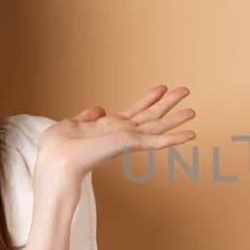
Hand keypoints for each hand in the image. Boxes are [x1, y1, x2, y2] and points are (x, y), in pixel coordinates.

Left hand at [36, 84, 197, 186]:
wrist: (56, 161)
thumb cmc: (57, 148)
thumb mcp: (71, 124)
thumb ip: (87, 117)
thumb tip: (99, 109)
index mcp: (108, 128)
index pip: (134, 112)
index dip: (148, 99)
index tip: (162, 88)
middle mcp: (121, 134)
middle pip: (150, 116)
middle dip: (168, 103)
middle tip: (185, 90)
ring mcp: (127, 140)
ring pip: (157, 126)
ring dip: (175, 118)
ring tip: (193, 110)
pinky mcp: (129, 144)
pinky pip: (156, 140)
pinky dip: (174, 138)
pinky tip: (190, 134)